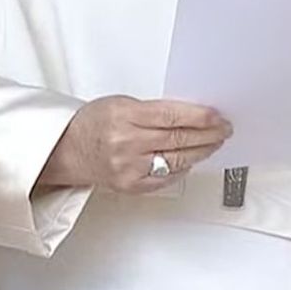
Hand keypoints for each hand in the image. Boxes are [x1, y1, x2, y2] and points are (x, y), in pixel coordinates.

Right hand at [37, 95, 231, 194]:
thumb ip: (155, 110)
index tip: (218, 116)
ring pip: (177, 160)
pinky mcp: (130, 186)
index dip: (201, 117)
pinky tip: (191, 159)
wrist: (66, 151)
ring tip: (214, 143)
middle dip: (208, 134)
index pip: (173, 116)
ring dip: (202, 151)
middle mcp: (126, 144)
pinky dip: (183, 168)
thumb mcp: (122, 103)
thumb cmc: (93, 123)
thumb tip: (192, 114)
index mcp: (125, 117)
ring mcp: (129, 168)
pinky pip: (166, 178)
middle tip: (224, 129)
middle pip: (179, 139)